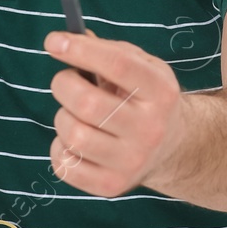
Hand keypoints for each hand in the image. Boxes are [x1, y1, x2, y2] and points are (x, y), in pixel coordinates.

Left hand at [44, 30, 188, 197]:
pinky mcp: (112, 186)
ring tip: (74, 114)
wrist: (172, 147)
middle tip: (66, 81)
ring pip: (73, 135)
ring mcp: (132, 161)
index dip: (81, 50)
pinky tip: (74, 141)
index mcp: (160, 91)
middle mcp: (150, 129)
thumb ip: (106, 50)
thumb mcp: (140, 67)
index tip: (53, 41)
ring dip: (61, 117)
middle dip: (63, 84)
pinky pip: (65, 165)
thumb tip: (62, 41)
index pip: (118, 65)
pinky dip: (59, 148)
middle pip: (87, 103)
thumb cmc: (144, 97)